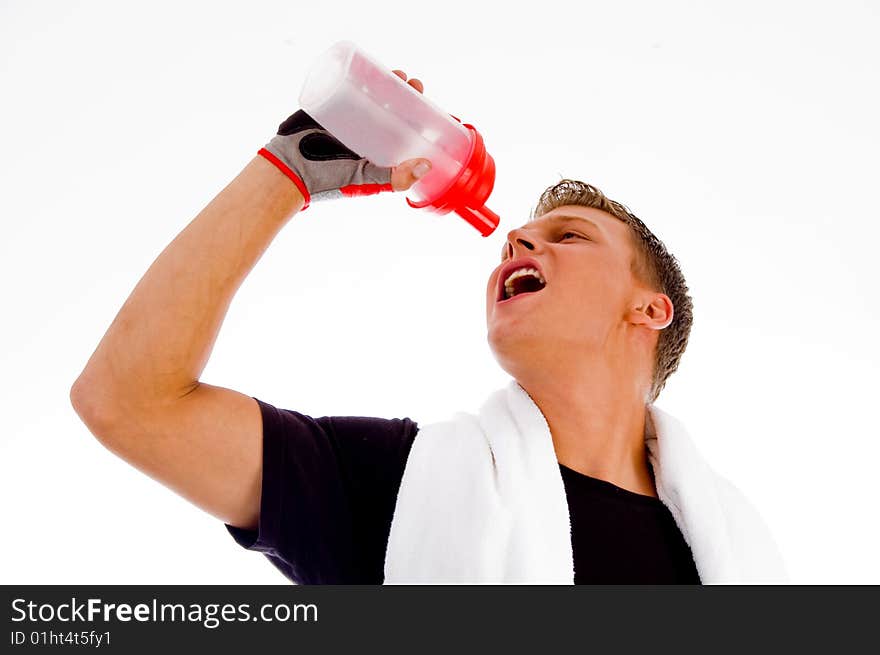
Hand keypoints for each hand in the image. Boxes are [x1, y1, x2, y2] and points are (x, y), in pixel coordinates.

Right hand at [257, 68, 431, 208]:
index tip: (432, 107)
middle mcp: (365, 134)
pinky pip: (347, 86)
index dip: (419, 118)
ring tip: (399, 74)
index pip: (404, 131)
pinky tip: (372, 67)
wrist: (289, 169)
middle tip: (415, 85)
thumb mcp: (367, 180)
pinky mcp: (329, 104)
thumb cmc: (327, 181)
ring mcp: (347, 118)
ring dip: (387, 82)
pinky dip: (360, 74)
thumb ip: (395, 178)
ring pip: (372, 95)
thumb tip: (426, 165)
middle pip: (391, 108)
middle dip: (406, 95)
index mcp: (376, 152)